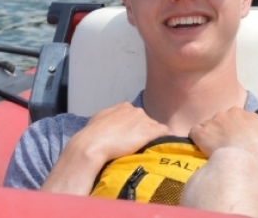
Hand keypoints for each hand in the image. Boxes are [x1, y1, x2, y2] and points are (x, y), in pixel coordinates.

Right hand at [41, 102, 168, 194]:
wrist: (93, 144)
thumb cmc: (92, 135)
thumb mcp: (99, 120)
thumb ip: (109, 119)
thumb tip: (110, 125)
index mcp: (124, 107)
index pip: (135, 116)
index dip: (135, 128)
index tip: (131, 138)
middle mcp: (136, 110)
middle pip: (147, 121)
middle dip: (144, 132)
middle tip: (138, 146)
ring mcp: (144, 120)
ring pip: (155, 128)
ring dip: (152, 138)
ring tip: (147, 150)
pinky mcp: (150, 131)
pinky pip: (165, 133)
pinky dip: (165, 140)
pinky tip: (162, 148)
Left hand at [189, 107, 257, 172]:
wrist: (247, 155)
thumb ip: (254, 120)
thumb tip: (250, 123)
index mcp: (238, 112)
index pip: (232, 116)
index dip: (233, 127)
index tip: (235, 136)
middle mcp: (224, 114)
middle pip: (219, 120)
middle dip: (221, 129)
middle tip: (225, 143)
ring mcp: (211, 123)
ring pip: (206, 126)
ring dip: (209, 134)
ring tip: (214, 147)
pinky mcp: (201, 134)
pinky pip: (194, 132)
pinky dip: (197, 138)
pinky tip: (201, 146)